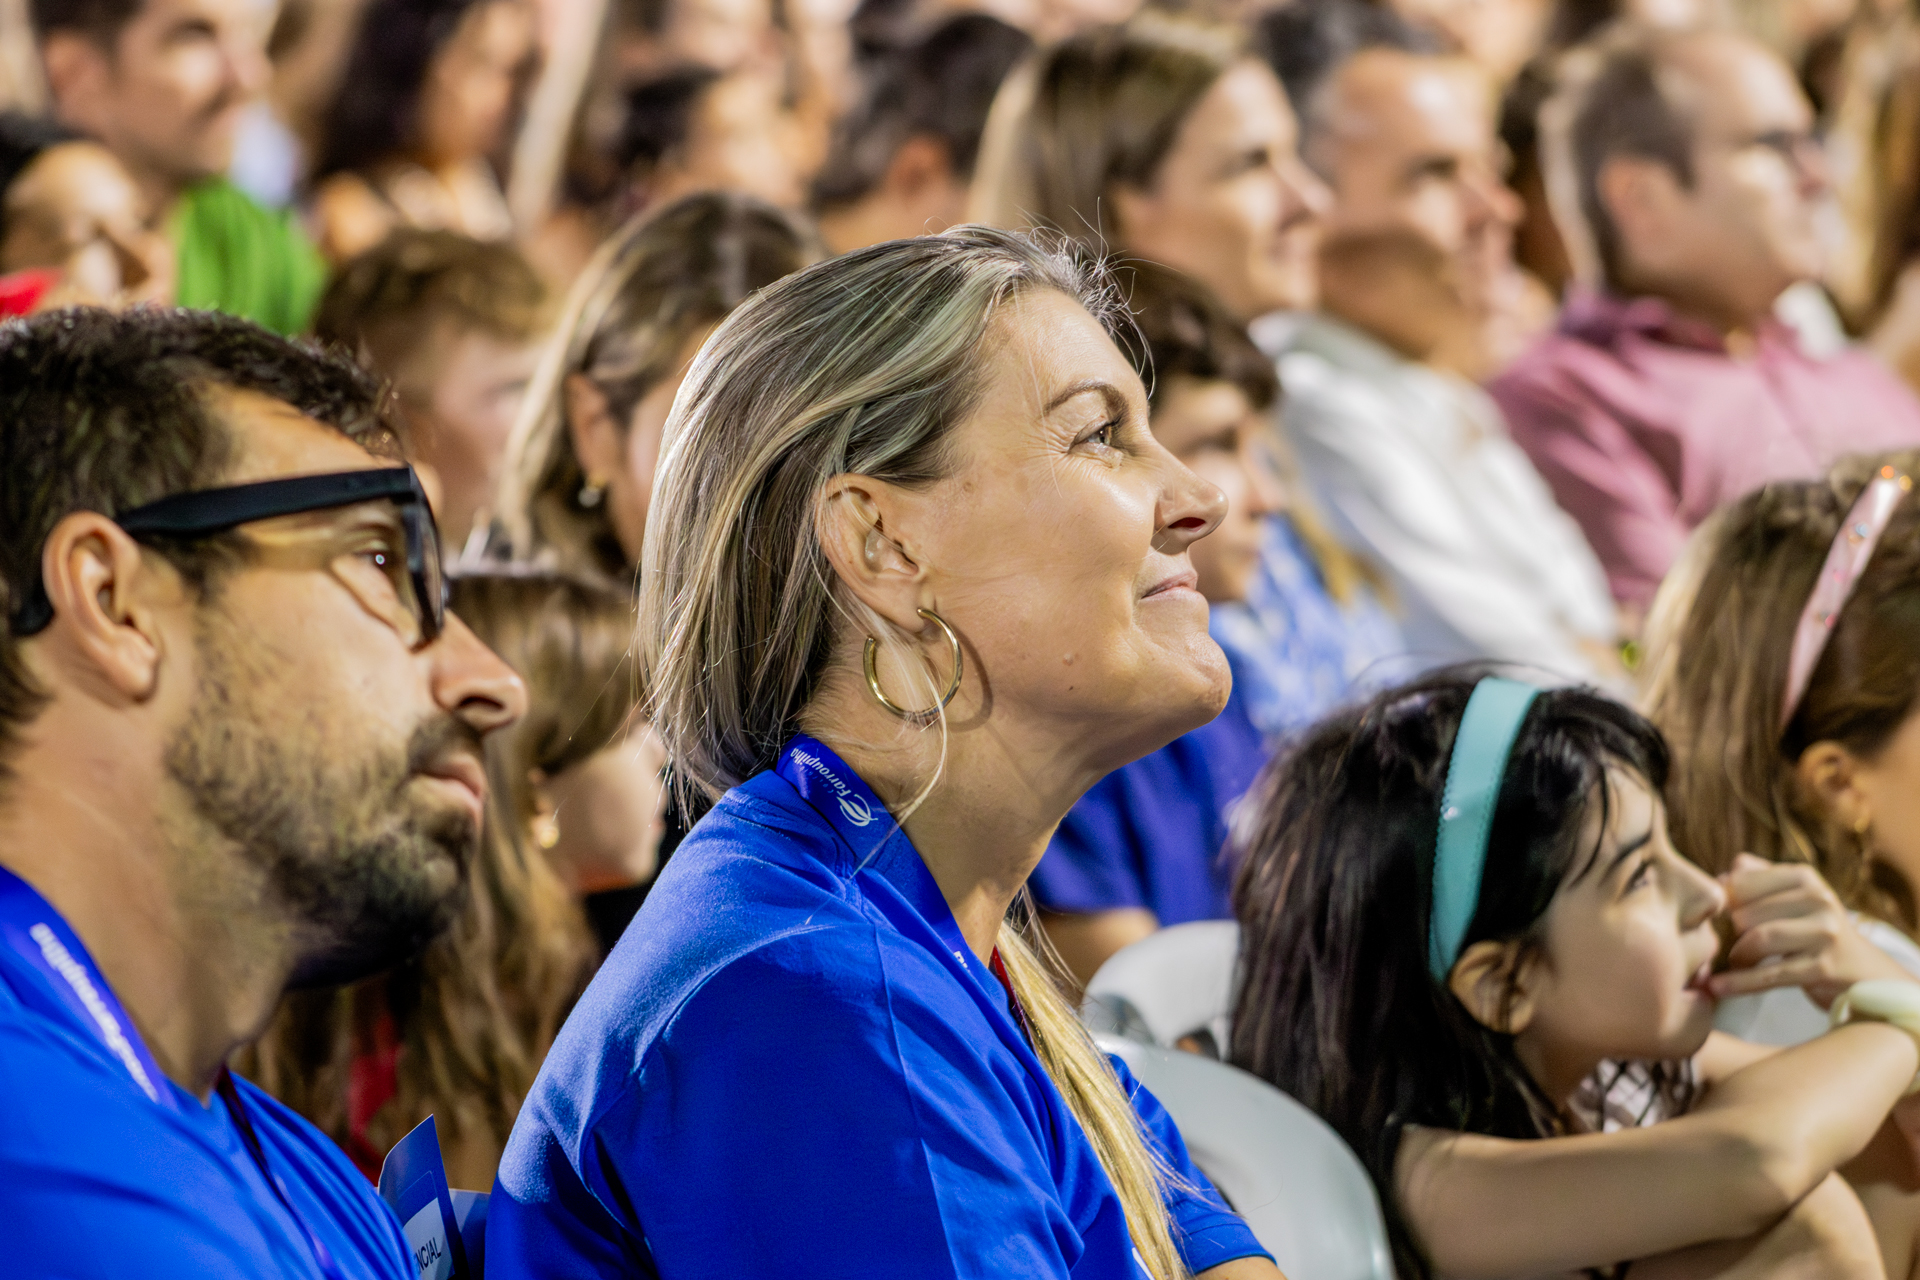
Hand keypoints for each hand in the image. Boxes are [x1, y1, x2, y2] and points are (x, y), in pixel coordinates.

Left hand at [1709, 854, 1913, 1007]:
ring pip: (1758, 939)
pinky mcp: (1823, 967)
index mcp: (1803, 877)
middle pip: (1747, 914)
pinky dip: (1739, 983)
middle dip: (1731, 933)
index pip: (1741, 883)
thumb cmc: (1811, 929)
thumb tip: (1721, 878)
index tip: (1718, 917)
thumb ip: (1755, 879)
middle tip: (1729, 945)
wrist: (1861, 970)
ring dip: (1736, 956)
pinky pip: (1770, 975)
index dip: (1724, 903)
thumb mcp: (1791, 896)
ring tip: (1733, 962)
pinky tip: (1718, 988)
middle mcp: (1818, 900)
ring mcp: (1824, 934)